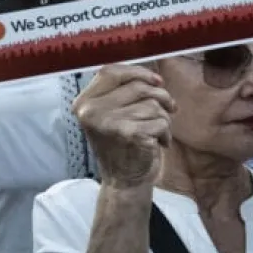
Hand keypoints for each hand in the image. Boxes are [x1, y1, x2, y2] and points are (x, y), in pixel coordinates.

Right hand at [72, 65, 174, 189]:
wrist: (122, 181)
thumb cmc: (121, 144)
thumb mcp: (109, 114)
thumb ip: (121, 92)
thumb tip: (154, 79)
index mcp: (84, 102)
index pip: (110, 72)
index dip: (137, 72)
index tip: (157, 81)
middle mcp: (92, 111)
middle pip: (138, 87)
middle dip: (160, 97)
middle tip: (167, 110)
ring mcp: (109, 123)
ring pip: (153, 105)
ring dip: (164, 118)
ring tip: (156, 132)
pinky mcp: (129, 135)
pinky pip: (161, 121)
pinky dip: (166, 133)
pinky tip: (158, 143)